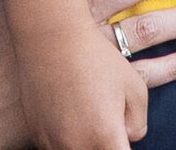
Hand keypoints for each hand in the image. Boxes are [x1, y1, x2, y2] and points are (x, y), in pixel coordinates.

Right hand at [17, 23, 147, 148]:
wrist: (51, 37)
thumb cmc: (97, 58)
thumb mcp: (135, 86)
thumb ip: (138, 123)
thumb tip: (127, 136)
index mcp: (105, 136)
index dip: (123, 146)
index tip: (122, 137)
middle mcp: (77, 146)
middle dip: (108, 145)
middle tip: (107, 119)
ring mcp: (53, 143)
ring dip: (86, 144)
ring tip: (87, 114)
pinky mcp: (37, 135)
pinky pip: (57, 148)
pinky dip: (66, 139)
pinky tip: (68, 114)